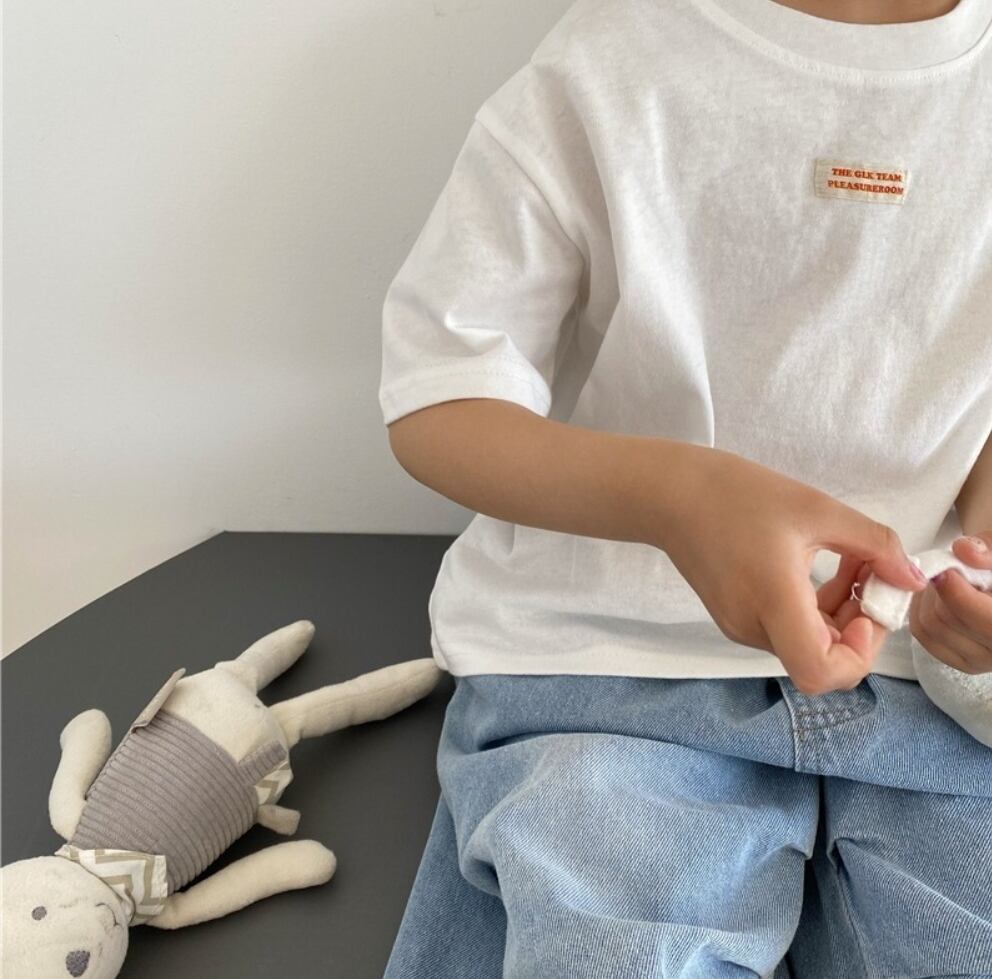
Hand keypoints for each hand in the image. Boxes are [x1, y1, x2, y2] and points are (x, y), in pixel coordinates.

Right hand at [658, 446, 928, 695]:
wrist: (670, 494)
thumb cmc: (737, 494)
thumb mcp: (817, 509)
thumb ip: (873, 544)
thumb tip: (911, 578)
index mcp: (771, 601)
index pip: (820, 672)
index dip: (859, 655)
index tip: (868, 610)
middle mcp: (752, 626)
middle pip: (820, 660)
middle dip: (859, 626)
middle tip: (872, 576)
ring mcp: (739, 626)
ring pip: (806, 645)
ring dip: (839, 614)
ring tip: (849, 562)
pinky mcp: (734, 617)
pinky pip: (785, 629)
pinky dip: (813, 610)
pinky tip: (817, 569)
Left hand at [908, 532, 991, 673]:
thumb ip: (988, 548)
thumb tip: (964, 551)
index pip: (985, 622)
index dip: (957, 594)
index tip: (946, 570)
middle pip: (944, 621)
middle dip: (938, 590)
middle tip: (946, 571)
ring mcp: (981, 661)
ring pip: (927, 628)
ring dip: (925, 598)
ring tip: (944, 580)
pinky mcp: (961, 661)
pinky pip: (922, 633)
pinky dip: (919, 608)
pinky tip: (935, 595)